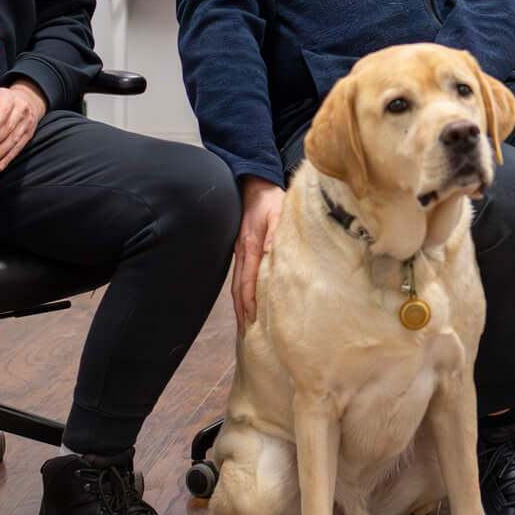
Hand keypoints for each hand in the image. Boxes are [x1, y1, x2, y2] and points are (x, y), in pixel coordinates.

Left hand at [0, 69, 46, 173]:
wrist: (27, 102)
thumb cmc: (0, 100)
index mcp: (9, 97)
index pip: (3, 111)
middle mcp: (21, 109)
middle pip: (9, 127)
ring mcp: (27, 122)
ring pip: (14, 139)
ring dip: (1, 152)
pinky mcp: (30, 134)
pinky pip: (20, 147)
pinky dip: (9, 157)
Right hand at [232, 177, 285, 333]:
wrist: (255, 183)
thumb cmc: (270, 198)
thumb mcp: (277, 213)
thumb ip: (275, 234)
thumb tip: (270, 254)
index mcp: (250, 245)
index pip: (248, 280)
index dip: (249, 300)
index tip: (251, 318)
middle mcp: (242, 251)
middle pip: (238, 287)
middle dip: (240, 309)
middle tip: (244, 331)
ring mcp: (240, 250)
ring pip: (237, 282)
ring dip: (239, 303)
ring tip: (242, 323)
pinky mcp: (242, 248)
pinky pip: (240, 274)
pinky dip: (240, 290)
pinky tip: (245, 299)